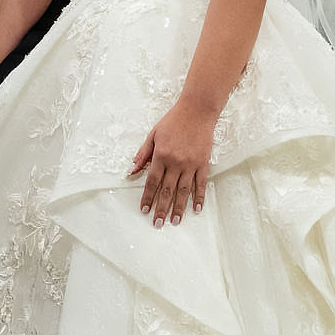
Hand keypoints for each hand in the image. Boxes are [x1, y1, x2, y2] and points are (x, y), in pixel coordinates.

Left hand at [130, 100, 214, 226]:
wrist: (197, 110)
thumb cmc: (173, 121)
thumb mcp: (153, 134)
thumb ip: (143, 153)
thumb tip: (131, 170)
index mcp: (161, 155)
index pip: (152, 181)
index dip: (147, 197)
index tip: (144, 210)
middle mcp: (176, 162)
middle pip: (167, 190)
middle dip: (161, 208)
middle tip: (157, 224)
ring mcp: (191, 164)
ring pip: (183, 191)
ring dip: (179, 208)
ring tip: (175, 221)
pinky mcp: (203, 163)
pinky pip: (201, 183)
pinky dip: (199, 197)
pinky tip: (196, 208)